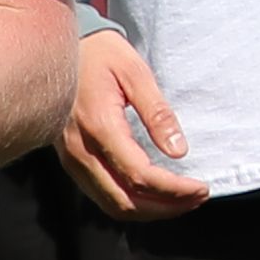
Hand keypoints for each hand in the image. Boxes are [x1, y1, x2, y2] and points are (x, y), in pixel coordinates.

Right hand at [60, 28, 208, 218]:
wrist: (57, 48)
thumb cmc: (99, 54)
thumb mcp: (135, 71)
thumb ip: (157, 113)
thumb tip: (178, 150)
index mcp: (99, 127)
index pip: (140, 176)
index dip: (174, 190)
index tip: (202, 188)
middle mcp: (81, 151)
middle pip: (126, 202)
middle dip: (166, 208)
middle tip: (198, 199)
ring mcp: (72, 159)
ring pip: (112, 205)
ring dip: (149, 211)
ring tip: (181, 202)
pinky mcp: (70, 160)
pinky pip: (101, 195)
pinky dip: (131, 203)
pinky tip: (153, 194)